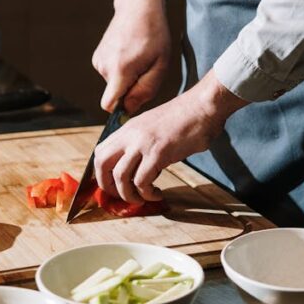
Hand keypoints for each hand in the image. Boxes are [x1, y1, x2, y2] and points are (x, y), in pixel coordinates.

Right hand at [92, 0, 170, 113]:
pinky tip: (130, 52)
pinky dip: (120, 68)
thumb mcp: (160, 64)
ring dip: (126, 76)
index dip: (122, 108)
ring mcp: (99, 60)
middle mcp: (104, 66)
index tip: (135, 98)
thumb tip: (128, 109)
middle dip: (130, 87)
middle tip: (146, 67)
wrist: (138, 7)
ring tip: (138, 56)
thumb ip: (145, 90)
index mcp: (120, 70)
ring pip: (113, 83)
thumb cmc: (154, 35)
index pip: (109, 105)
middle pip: (115, 94)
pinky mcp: (98, 55)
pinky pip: (110, 72)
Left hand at [93, 69, 247, 202]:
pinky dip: (148, 194)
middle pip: (102, 165)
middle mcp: (131, 134)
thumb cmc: (185, 118)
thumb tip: (136, 167)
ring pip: (120, 177)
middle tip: (124, 196)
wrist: (203, 106)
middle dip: (108, 187)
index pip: (100, 152)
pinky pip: (142, 182)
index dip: (102, 174)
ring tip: (144, 198)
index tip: (114, 187)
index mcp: (128, 128)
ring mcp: (143, 143)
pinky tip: (158, 193)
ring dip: (130, 195)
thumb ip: (141, 141)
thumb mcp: (154, 126)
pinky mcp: (158, 153)